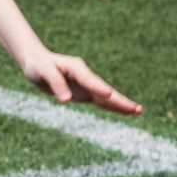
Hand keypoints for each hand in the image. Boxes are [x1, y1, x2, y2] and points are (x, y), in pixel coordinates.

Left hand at [19, 50, 142, 113]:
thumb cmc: (38, 67)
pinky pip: (101, 102)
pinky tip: (124, 112)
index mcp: (77, 68)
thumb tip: (66, 100)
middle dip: (120, 100)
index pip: (89, 80)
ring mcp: (87, 85)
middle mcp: (86, 76)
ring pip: (107, 97)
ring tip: (138, 111)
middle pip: (105, 90)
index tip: (109, 94)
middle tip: (136, 109)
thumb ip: (55, 84)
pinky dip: (112, 107)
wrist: (37, 63)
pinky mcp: (85, 93)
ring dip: (121, 104)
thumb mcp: (42, 72)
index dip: (99, 87)